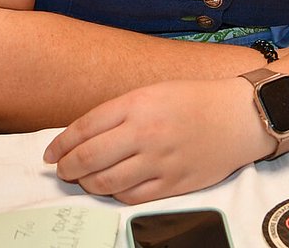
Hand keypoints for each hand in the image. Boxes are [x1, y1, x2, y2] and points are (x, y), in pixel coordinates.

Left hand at [43, 77, 269, 202]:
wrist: (239, 117)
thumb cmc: (194, 100)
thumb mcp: (152, 92)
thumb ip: (118, 113)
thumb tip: (83, 136)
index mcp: (136, 104)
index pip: (83, 128)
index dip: (60, 144)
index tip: (50, 154)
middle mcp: (144, 133)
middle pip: (88, 159)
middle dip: (67, 169)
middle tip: (61, 171)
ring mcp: (159, 161)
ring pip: (106, 182)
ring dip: (86, 185)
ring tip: (82, 181)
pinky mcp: (173, 184)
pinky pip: (132, 197)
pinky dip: (114, 195)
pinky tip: (110, 188)